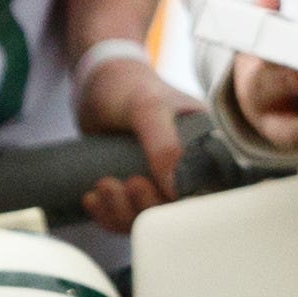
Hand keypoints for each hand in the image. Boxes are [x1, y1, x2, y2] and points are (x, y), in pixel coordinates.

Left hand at [72, 47, 186, 229]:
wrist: (98, 79)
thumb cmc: (130, 85)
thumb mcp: (149, 109)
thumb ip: (165, 145)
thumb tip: (177, 191)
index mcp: (207, 148)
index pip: (204, 193)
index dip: (177, 205)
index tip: (142, 186)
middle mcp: (188, 167)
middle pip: (172, 211)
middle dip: (140, 207)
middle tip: (119, 184)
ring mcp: (159, 178)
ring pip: (146, 217)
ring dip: (120, 213)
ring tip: (99, 190)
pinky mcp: (135, 185)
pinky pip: (126, 214)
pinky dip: (107, 213)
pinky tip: (91, 199)